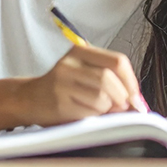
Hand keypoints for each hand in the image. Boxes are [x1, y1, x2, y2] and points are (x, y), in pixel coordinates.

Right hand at [21, 45, 147, 125]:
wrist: (28, 99)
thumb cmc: (63, 88)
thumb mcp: (85, 74)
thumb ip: (111, 81)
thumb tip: (138, 102)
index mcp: (80, 50)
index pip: (118, 61)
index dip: (131, 81)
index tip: (136, 97)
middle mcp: (70, 63)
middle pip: (110, 79)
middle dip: (123, 97)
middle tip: (123, 107)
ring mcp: (62, 82)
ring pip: (102, 96)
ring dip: (108, 108)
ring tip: (100, 109)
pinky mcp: (59, 102)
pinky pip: (90, 111)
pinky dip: (96, 116)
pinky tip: (87, 114)